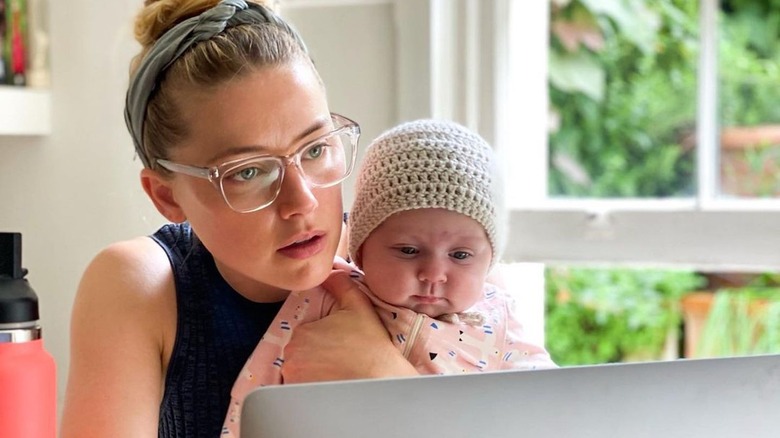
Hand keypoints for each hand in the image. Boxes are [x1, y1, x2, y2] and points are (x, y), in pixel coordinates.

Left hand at [282, 269, 417, 382]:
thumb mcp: (358, 306)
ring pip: (299, 371)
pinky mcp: (300, 396)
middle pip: (299, 353)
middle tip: (338, 358)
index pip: (305, 334)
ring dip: (312, 372)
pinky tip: (330, 384)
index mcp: (302, 333)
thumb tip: (329, 271)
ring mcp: (294, 379)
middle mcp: (292, 357)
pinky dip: (310, 388)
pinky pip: (300, 389)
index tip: (337, 344)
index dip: (322, 338)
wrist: (381, 379)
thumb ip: (340, 285)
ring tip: (335, 373)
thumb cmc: (371, 344)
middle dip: (315, 355)